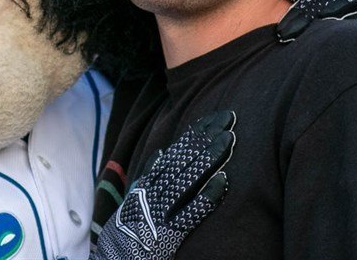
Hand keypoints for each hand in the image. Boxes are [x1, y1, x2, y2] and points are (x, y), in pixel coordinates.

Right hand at [92, 110, 234, 259]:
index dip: (194, 134)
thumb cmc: (128, 233)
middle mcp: (152, 194)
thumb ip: (147, 179)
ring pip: (186, 179)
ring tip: (228, 141)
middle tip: (228, 120)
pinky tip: (223, 182)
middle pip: (182, 160)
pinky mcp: (166, 235)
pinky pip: (189, 214)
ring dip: (209, 159)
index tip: (213, 119)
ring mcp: (159, 213)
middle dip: (206, 139)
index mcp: (146, 185)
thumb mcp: (133, 201)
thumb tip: (162, 154)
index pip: (174, 153)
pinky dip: (206, 197)